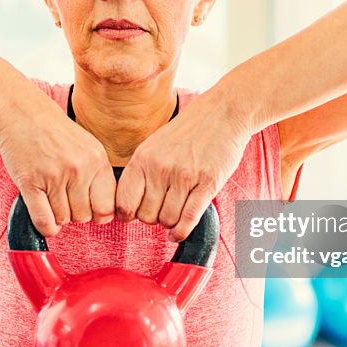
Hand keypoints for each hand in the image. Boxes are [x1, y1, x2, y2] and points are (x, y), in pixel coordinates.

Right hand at [0, 95, 115, 237]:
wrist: (21, 112)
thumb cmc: (54, 131)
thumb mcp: (87, 146)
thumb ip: (97, 175)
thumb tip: (104, 213)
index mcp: (97, 159)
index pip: (108, 207)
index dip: (98, 213)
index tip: (88, 207)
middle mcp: (79, 168)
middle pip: (84, 216)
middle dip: (75, 213)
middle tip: (64, 198)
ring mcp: (54, 176)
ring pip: (63, 219)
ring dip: (57, 215)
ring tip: (51, 196)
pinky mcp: (30, 182)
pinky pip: (44, 220)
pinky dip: (45, 226)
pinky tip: (43, 216)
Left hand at [115, 93, 252, 241]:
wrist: (222, 113)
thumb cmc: (188, 132)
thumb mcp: (154, 145)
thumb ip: (141, 173)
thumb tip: (128, 207)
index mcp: (143, 158)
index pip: (124, 203)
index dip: (128, 214)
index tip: (135, 215)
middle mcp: (160, 168)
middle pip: (146, 216)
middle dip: (153, 218)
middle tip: (161, 209)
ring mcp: (184, 176)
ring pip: (168, 220)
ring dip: (170, 223)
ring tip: (175, 211)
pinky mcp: (207, 183)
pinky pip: (188, 218)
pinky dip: (182, 231)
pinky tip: (178, 232)